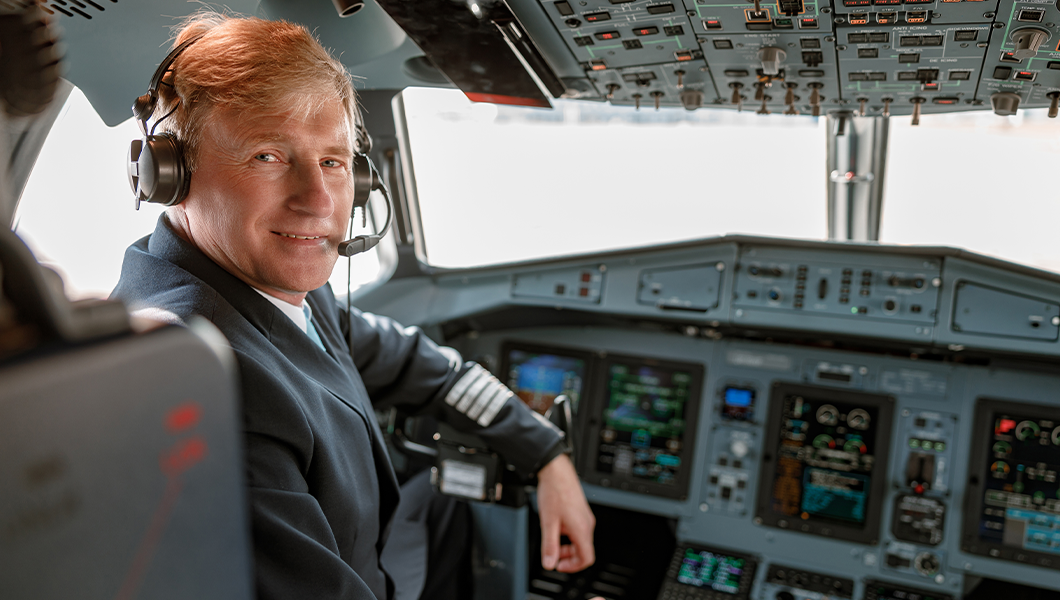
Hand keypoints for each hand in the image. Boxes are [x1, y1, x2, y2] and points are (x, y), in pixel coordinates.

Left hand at [536, 454, 595, 572]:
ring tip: (552, 539)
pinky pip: (578, 530)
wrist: (556, 471)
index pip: (586, 558)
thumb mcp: (547, 523)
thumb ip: (549, 546)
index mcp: (581, 529)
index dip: (573, 567)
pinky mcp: (581, 511)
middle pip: (583, 550)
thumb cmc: (554, 492)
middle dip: (567, 556)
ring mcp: (585, 517)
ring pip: (580, 540)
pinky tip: (556, 526)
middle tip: (553, 555)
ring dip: (567, 545)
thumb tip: (549, 563)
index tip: (559, 565)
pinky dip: (567, 534)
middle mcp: (587, 523)